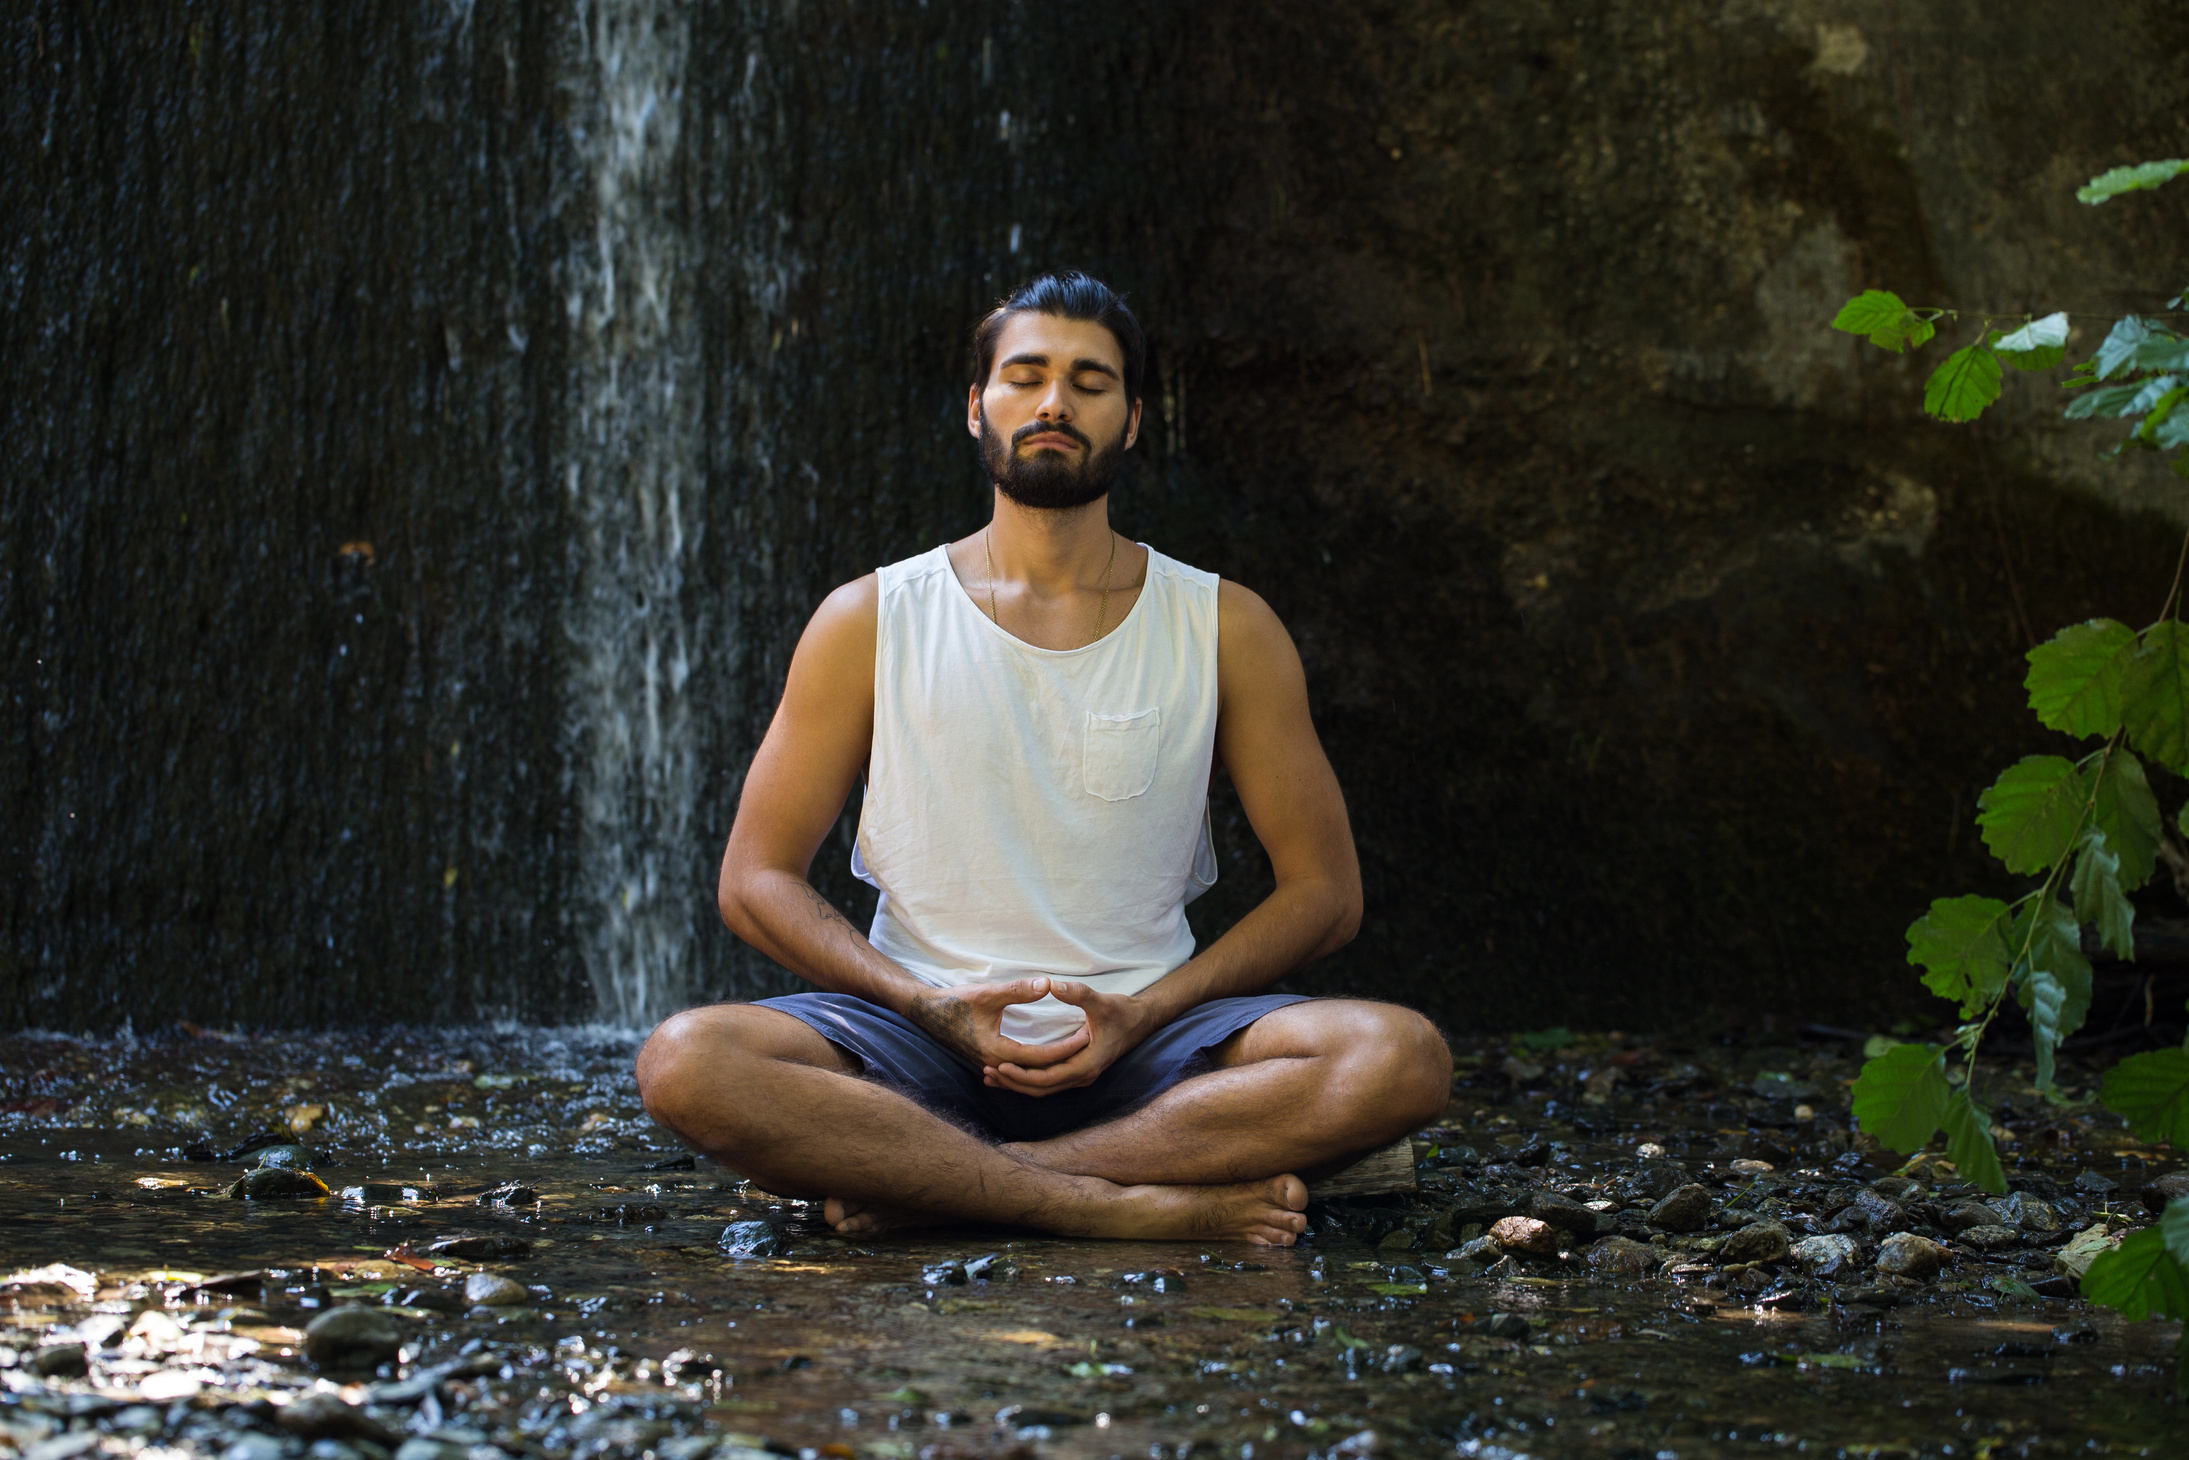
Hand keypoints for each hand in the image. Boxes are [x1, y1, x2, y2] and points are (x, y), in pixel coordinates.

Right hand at [904, 977, 1089, 1074]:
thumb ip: (1018, 990)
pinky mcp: (988, 1059)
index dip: (1066, 1047)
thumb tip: (1048, 985)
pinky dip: (1036, 1067)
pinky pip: (1018, 1070)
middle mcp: (994, 1063)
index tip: (1088, 1034)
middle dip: (1065, 1058)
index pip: (1040, 1057)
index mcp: (996, 1050)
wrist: (925, 1011)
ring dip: (1052, 1065)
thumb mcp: (988, 993)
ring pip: (1028, 1074)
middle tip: (1090, 1042)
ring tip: (1076, 1052)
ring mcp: (990, 1064)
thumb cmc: (955, 1001)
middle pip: (1038, 1070)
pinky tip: (1050, 1060)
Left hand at [984, 981, 1159, 1096]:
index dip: (1022, 1074)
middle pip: (1041, 1089)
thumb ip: (1077, 993)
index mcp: (1087, 1064)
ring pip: (1044, 1089)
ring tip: (991, 1077)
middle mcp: (1083, 1076)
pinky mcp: (1077, 1071)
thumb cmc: (1122, 1011)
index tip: (999, 1064)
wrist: (1141, 1021)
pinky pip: (1049, 1083)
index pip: (1047, 1078)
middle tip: (987, 1073)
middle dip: (1013, 1082)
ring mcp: (1080, 1076)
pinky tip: (1010, 1075)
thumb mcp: (1101, 1000)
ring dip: (1018, 1084)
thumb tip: (1051, 984)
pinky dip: (1028, 1081)